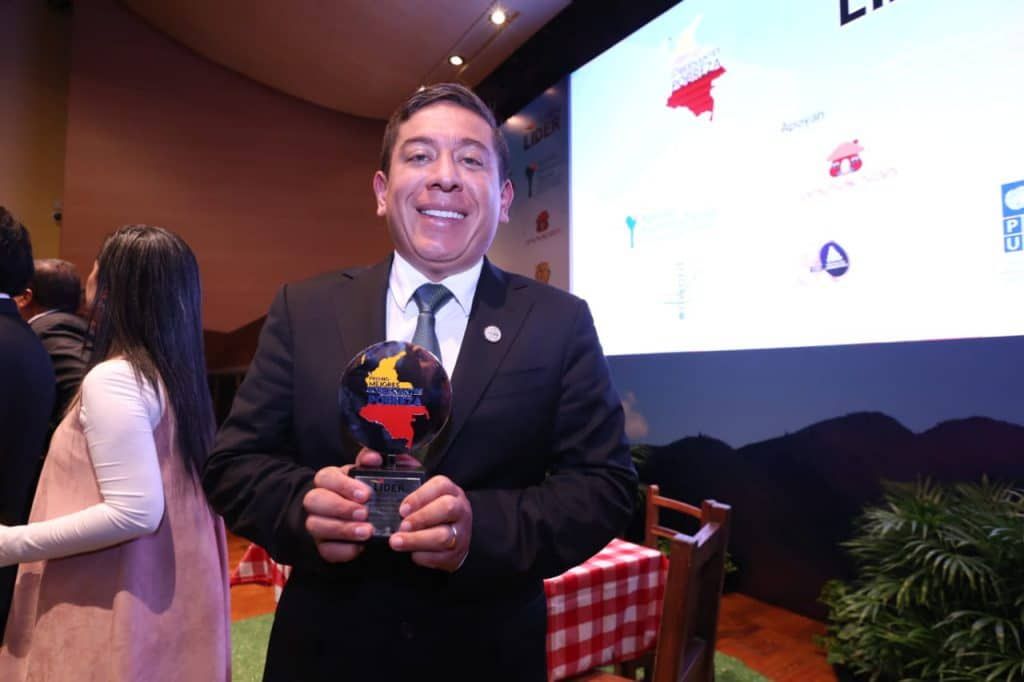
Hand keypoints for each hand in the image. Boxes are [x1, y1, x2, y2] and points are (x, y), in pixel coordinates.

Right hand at [302, 447, 380, 562]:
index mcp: (327, 479)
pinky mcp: (321, 545)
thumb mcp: (363, 474)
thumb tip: (375, 457)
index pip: (326, 477)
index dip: (344, 485)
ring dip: (343, 530)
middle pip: (316, 501)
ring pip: (317, 526)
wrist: (345, 516)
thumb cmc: (357, 491)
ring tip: (367, 532)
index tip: (366, 494)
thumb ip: (370, 463)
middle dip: (341, 507)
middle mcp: (317, 500)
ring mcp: (316, 523)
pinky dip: (343, 550)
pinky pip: (325, 550)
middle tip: (365, 513)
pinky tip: (360, 547)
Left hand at [389, 475, 471, 571]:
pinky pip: (442, 557)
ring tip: (396, 542)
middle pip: (447, 508)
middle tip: (400, 526)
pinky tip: (411, 554)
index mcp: (450, 490)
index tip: (402, 508)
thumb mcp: (419, 488)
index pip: (440, 485)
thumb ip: (402, 472)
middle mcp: (460, 508)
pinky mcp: (457, 554)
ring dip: (417, 540)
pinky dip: (424, 557)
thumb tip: (376, 458)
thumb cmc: (429, 509)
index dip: (420, 496)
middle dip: (421, 518)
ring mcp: (461, 532)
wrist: (452, 536)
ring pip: (443, 536)